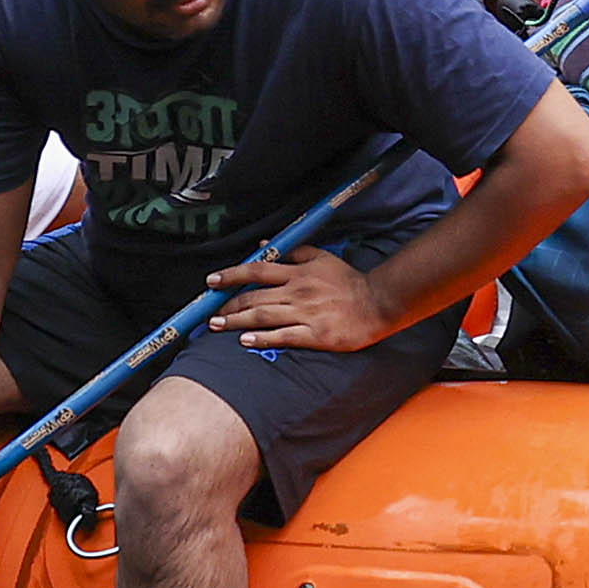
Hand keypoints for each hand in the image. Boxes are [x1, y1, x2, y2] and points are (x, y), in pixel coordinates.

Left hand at [210, 245, 396, 353]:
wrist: (378, 303)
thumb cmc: (349, 281)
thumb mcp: (322, 257)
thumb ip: (293, 251)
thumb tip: (264, 246)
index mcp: (298, 273)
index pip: (257, 270)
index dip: (232, 275)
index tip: (212, 281)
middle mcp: (298, 292)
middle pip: (255, 297)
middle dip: (229, 305)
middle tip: (210, 313)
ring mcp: (306, 314)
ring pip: (263, 317)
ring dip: (237, 321)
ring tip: (218, 326)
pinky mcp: (315, 335)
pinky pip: (283, 336)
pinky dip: (262, 338)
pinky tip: (246, 341)